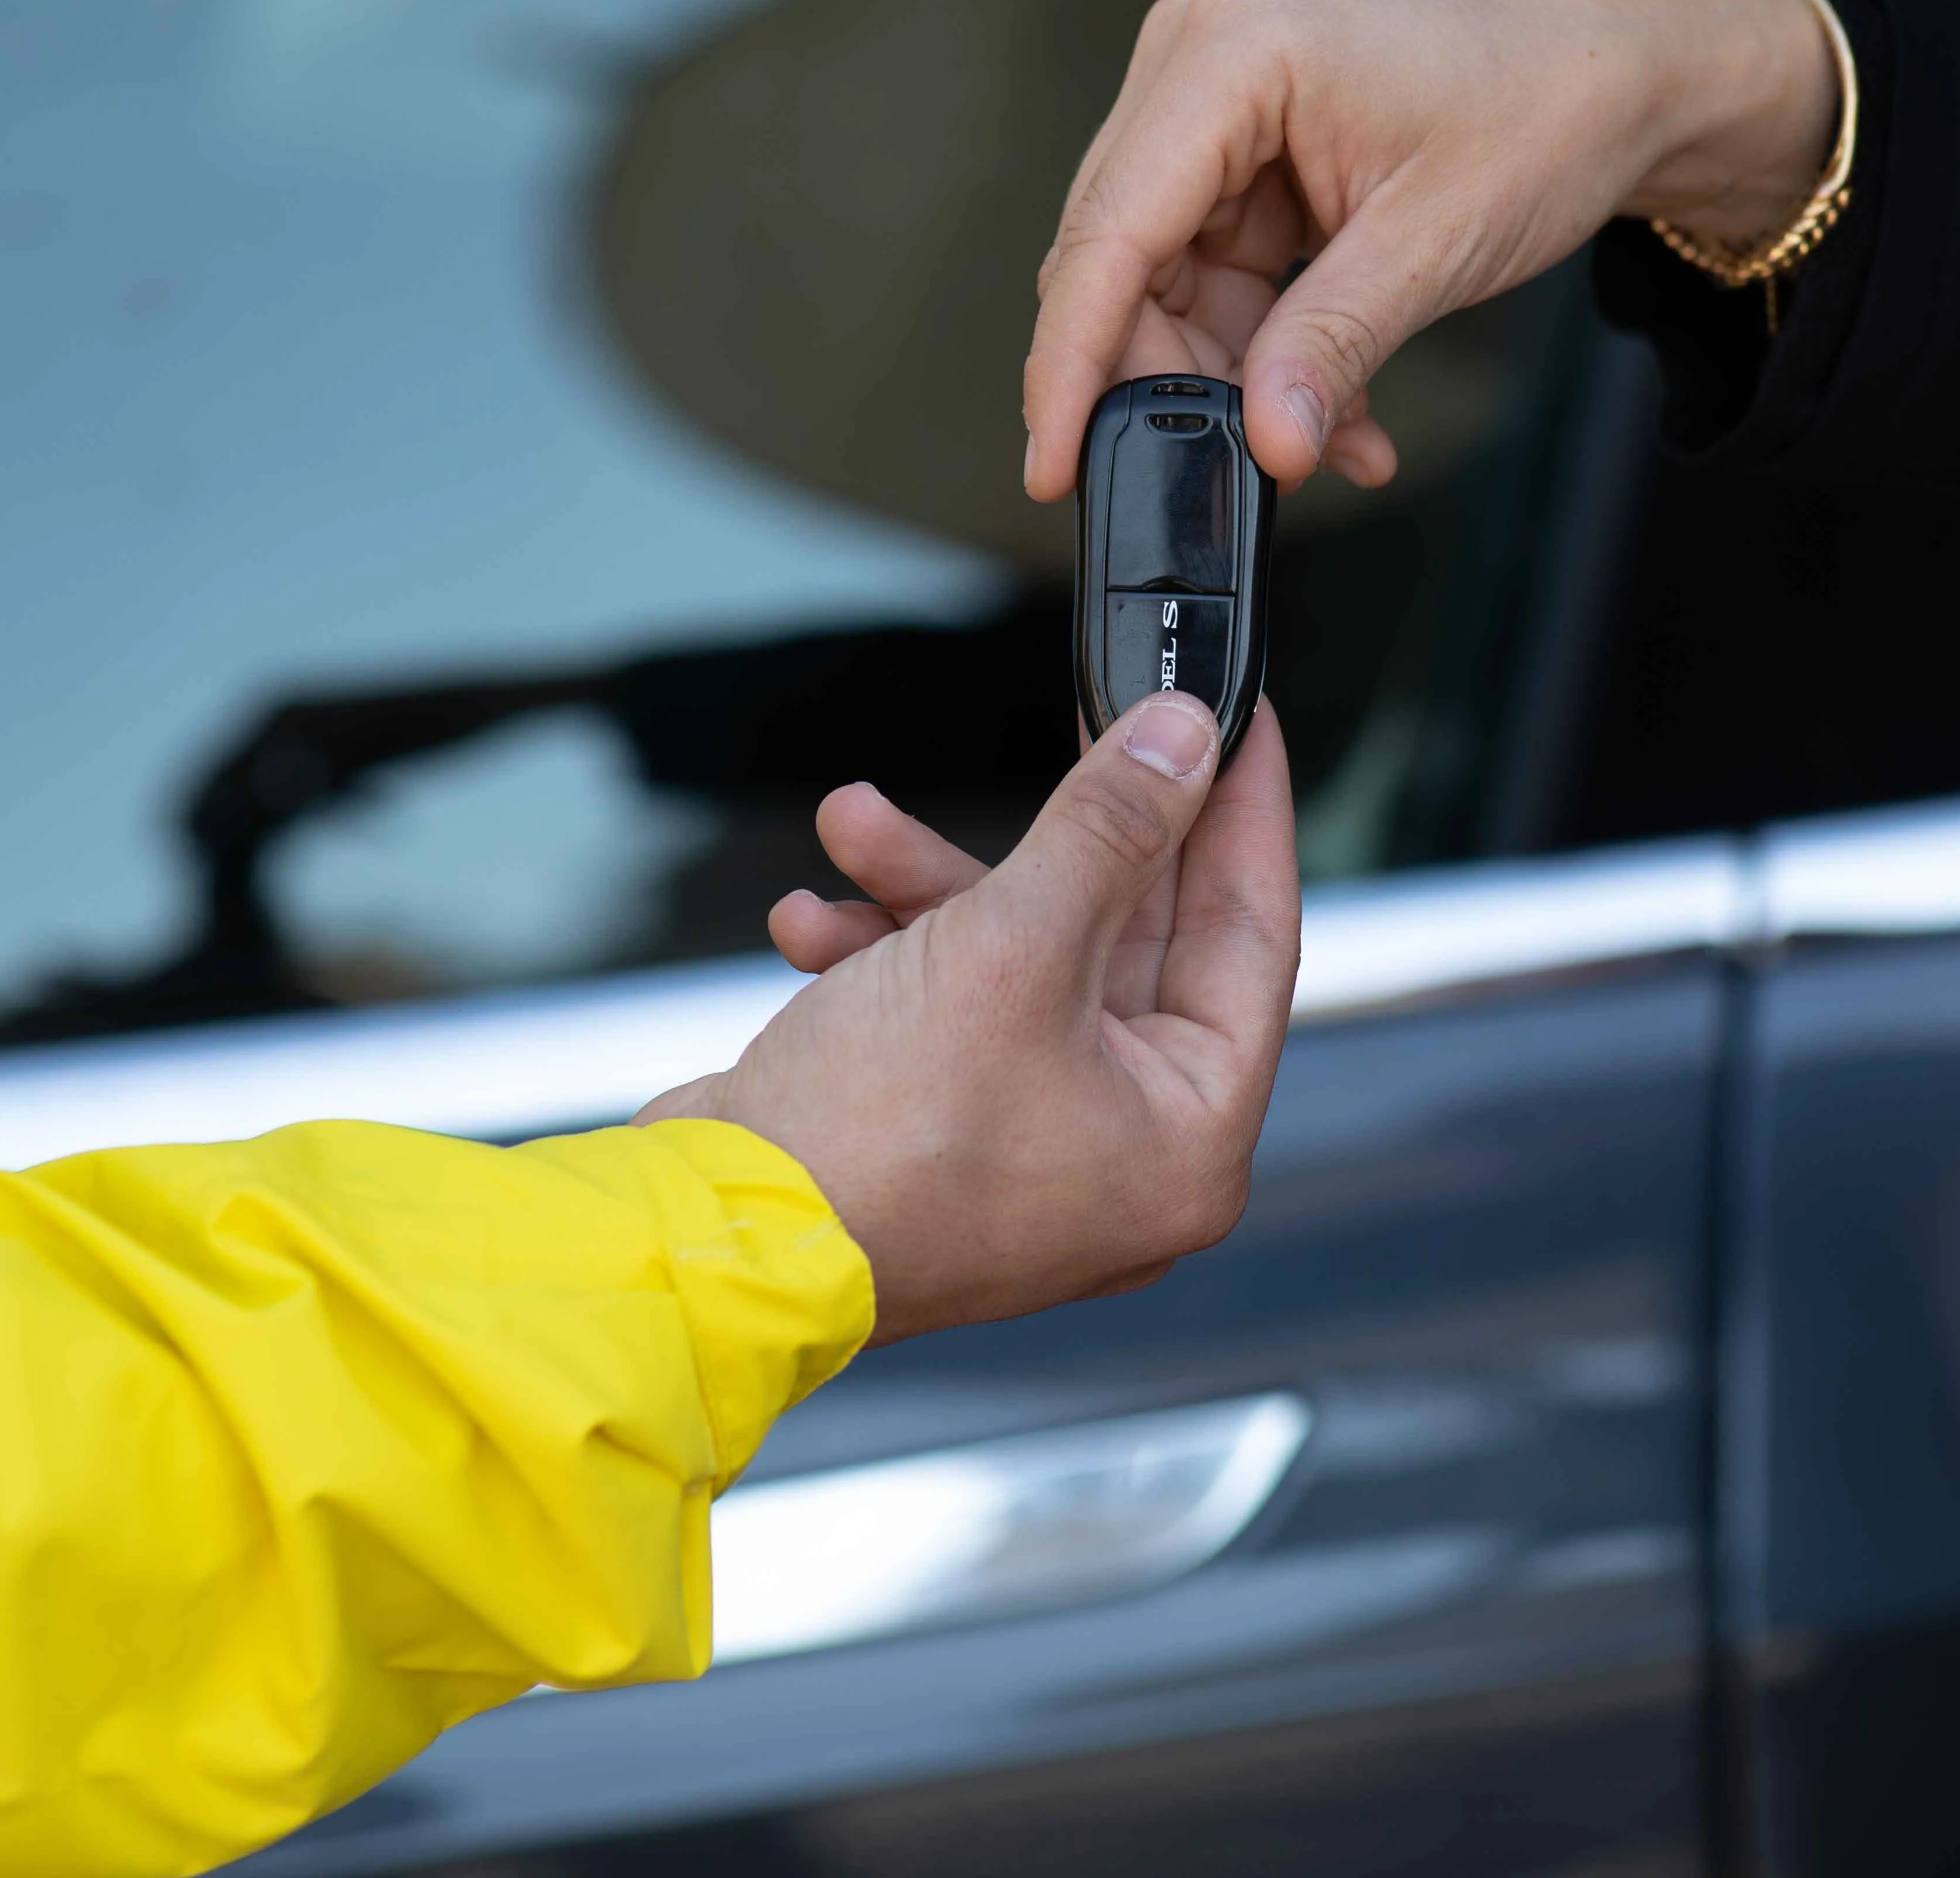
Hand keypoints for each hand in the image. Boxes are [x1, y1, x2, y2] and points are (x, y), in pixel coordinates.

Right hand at [638, 692, 1298, 1344]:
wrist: (706, 1242)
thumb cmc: (872, 1149)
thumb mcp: (1010, 945)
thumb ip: (1108, 827)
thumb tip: (1182, 739)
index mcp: (1188, 1138)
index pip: (1253, 937)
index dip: (1242, 812)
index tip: (1239, 716)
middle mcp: (1123, 1151)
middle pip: (1130, 939)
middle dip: (1061, 835)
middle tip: (1084, 722)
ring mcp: (1029, 1147)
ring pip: (1021, 960)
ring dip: (933, 886)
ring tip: (862, 826)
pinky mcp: (939, 1132)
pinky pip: (948, 1007)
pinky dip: (886, 951)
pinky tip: (815, 922)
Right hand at [1022, 0, 1843, 497]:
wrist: (1624, 60)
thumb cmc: (1547, 105)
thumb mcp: (1437, 241)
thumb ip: (1333, 345)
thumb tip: (1267, 444)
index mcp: (1231, 54)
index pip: (1109, 234)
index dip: (1071, 366)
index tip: (1054, 469)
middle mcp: (1198, 63)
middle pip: (1121, 264)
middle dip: (1175, 385)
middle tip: (1240, 473)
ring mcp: (1217, 105)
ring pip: (1168, 283)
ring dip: (1239, 379)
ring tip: (1337, 440)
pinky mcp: (1247, 148)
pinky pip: (1222, 274)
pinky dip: (1272, 349)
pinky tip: (1340, 406)